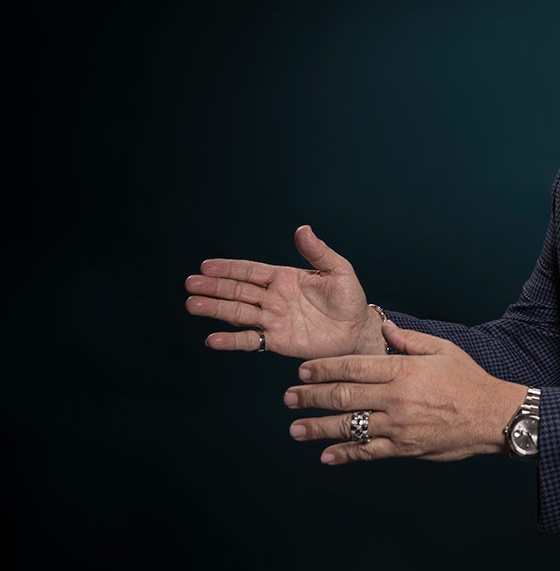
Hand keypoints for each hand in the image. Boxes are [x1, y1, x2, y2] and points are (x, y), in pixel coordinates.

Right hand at [185, 225, 383, 358]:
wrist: (358, 330)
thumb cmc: (349, 298)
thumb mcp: (337, 270)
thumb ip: (317, 252)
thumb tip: (302, 229)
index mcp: (283, 278)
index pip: (250, 271)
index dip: (228, 268)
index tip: (205, 266)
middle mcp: (273, 298)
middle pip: (238, 291)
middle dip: (214, 287)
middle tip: (190, 284)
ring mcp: (273, 320)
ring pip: (238, 313)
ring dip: (215, 309)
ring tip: (193, 305)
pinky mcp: (277, 341)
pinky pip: (250, 340)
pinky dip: (231, 341)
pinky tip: (212, 340)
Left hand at [285, 321, 527, 462]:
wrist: (493, 416)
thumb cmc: (469, 380)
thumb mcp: (443, 349)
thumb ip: (410, 339)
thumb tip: (384, 325)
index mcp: (403, 369)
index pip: (352, 366)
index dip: (323, 369)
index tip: (302, 372)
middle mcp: (395, 397)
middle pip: (343, 396)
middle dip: (311, 397)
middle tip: (288, 398)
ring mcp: (398, 425)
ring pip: (349, 426)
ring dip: (317, 428)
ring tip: (295, 429)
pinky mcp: (405, 448)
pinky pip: (368, 452)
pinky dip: (345, 454)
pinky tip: (327, 455)